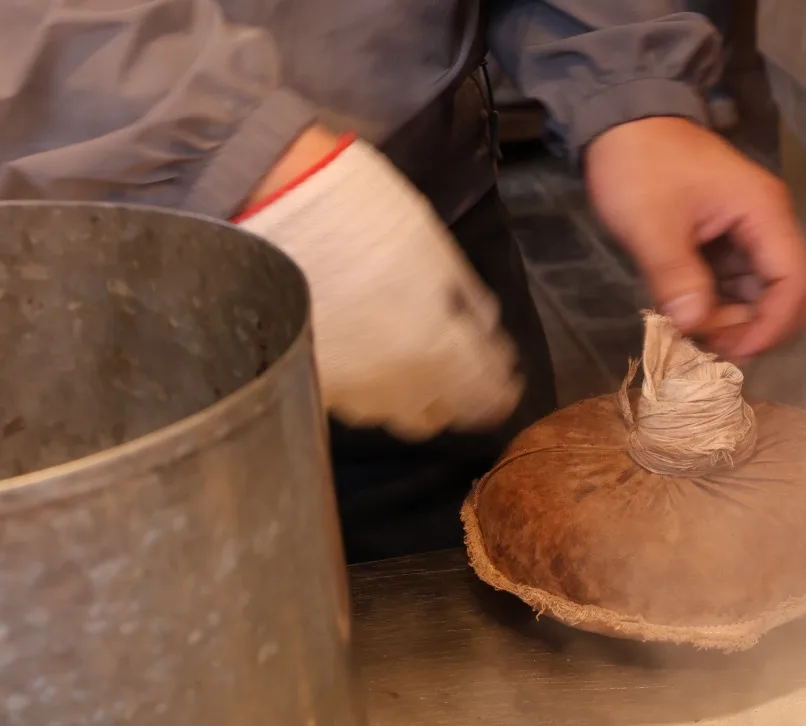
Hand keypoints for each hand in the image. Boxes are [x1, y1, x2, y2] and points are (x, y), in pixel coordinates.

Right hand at [238, 131, 522, 439]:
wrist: (270, 203)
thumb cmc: (366, 215)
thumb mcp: (437, 250)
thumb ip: (469, 303)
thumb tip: (489, 334)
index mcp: (438, 352)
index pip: (485, 397)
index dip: (502, 392)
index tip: (510, 379)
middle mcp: (395, 385)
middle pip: (441, 416)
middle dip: (462, 399)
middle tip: (470, 372)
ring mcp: (348, 388)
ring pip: (396, 417)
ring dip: (419, 398)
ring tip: (423, 365)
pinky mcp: (311, 378)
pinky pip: (357, 402)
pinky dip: (376, 390)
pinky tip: (377, 361)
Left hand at [584, 116, 805, 358]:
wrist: (622, 117)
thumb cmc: (639, 162)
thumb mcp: (649, 221)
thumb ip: (674, 275)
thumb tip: (694, 326)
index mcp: (764, 213)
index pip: (795, 283)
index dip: (772, 326)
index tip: (731, 350)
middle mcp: (768, 224)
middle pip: (791, 294)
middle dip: (759, 328)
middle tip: (711, 345)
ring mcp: (750, 233)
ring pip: (764, 295)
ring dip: (737, 321)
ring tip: (693, 331)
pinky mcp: (729, 241)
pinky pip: (739, 286)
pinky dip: (721, 307)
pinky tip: (688, 314)